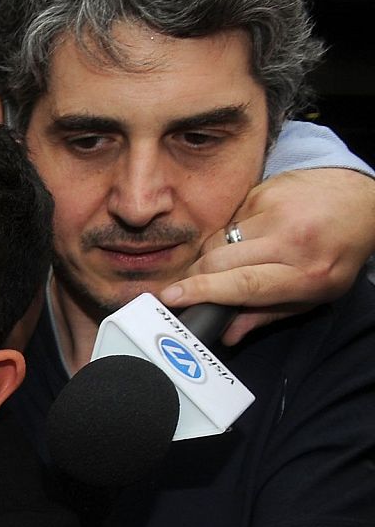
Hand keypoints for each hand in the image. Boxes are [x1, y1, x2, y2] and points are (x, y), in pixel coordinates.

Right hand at [162, 168, 374, 344]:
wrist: (363, 201)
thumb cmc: (337, 254)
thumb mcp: (314, 294)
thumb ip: (267, 315)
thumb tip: (226, 335)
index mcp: (307, 274)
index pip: (245, 284)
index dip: (203, 292)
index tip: (172, 298)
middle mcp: (293, 240)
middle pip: (219, 260)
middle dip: (194, 276)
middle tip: (186, 287)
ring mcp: (278, 211)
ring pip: (218, 240)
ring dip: (211, 256)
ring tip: (227, 261)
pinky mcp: (266, 191)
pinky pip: (229, 220)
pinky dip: (229, 234)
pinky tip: (247, 235)